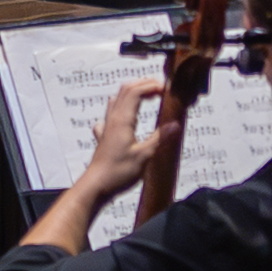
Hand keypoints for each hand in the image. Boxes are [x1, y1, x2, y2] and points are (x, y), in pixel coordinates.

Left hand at [75, 77, 166, 205]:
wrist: (95, 186)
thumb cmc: (118, 173)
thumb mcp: (144, 157)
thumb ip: (160, 138)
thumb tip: (176, 124)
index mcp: (122, 120)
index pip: (136, 91)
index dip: (152, 86)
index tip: (167, 90)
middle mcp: (113, 119)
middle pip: (125, 90)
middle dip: (143, 84)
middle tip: (160, 89)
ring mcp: (107, 126)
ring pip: (117, 99)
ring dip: (133, 93)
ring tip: (148, 97)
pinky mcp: (104, 136)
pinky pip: (110, 114)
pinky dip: (121, 108)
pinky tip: (126, 117)